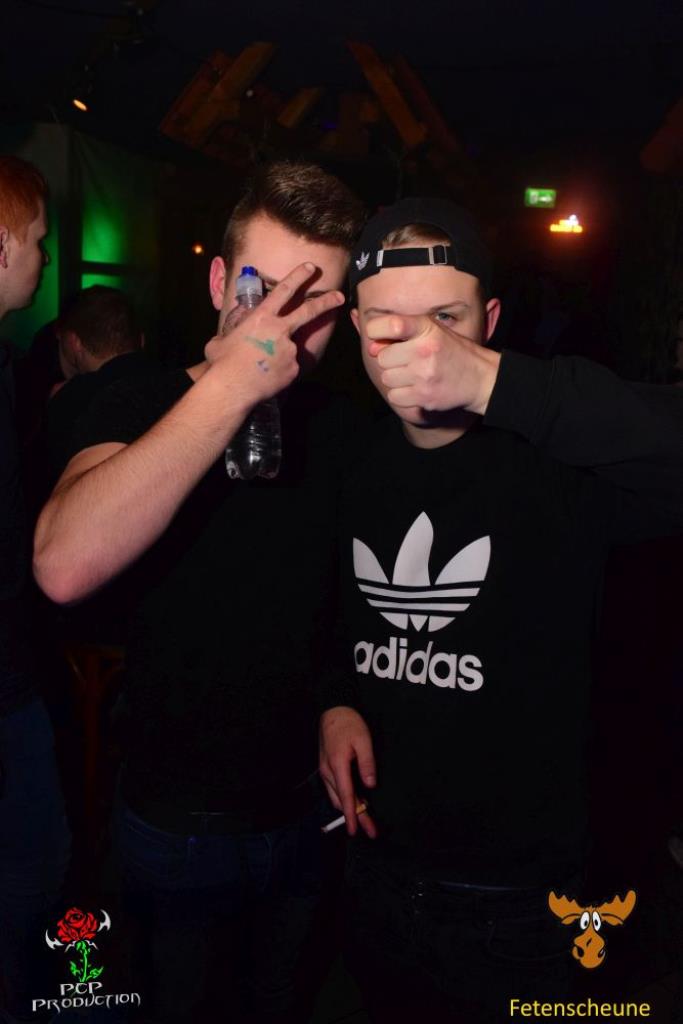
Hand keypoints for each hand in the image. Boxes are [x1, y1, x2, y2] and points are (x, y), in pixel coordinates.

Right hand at [204, 263, 343, 406]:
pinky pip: (288, 368)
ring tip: (260, 369)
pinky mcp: (294, 369)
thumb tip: (227, 337)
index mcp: (262, 318)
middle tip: (340, 296)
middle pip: (309, 311)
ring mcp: (290, 350)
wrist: (232, 388)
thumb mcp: (221, 341)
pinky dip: (279, 373)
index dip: (298, 276)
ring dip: (278, 357)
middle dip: (327, 301)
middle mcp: (280, 330)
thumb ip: (232, 335)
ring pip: (289, 349)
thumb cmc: (222, 363)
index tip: (310, 268)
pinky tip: (265, 380)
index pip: (284, 290)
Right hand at [319, 706, 377, 837]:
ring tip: (366, 816)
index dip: (352, 815)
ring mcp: (325, 770)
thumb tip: (370, 784)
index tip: (356, 831)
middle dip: (355, 817)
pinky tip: (355, 800)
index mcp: (337, 765)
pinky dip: (344, 798)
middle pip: (341, 801)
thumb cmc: (349, 724)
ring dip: (349, 808)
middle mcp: (328, 771)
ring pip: (336, 796)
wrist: (333, 711)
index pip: (346, 796)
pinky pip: (334, 789)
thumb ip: (367, 763)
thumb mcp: (363, 740)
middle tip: (370, 829)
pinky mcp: (326, 767)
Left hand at [366, 314, 500, 417]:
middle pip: (383, 358)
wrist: (479, 378)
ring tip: (414, 375)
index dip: (376, 330)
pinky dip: (401, 395)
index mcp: (427, 328)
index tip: (378, 335)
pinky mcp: (424, 397)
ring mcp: (424, 375)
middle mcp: (425, 350)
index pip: (391, 325)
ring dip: (396, 379)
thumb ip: (400, 335)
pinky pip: (394, 396)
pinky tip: (416, 388)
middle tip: (408, 361)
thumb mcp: (431, 332)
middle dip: (391, 361)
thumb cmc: (450, 352)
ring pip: (387, 378)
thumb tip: (370, 348)